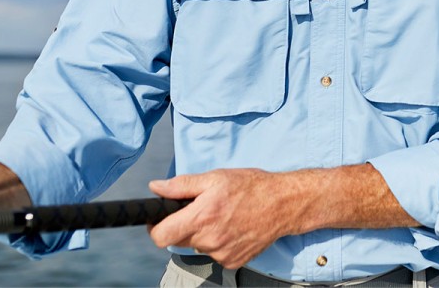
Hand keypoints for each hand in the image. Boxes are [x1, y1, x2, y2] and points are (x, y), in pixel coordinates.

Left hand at [148, 169, 303, 269]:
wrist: (283, 204)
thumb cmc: (251, 187)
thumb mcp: (216, 177)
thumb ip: (182, 185)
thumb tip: (156, 187)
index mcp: (201, 217)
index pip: (160, 237)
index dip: (156, 227)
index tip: (162, 219)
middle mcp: (210, 240)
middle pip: (179, 241)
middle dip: (185, 226)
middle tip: (203, 210)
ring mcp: (221, 254)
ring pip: (198, 247)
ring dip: (204, 234)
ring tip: (224, 216)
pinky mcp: (233, 262)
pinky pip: (215, 254)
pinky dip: (220, 243)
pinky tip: (233, 228)